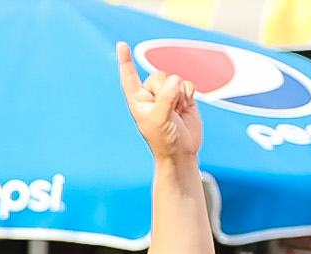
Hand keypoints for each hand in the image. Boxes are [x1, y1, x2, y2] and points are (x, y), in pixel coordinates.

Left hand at [118, 42, 202, 163]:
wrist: (181, 150)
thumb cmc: (163, 139)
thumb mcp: (160, 120)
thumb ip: (165, 99)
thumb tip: (174, 81)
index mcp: (137, 100)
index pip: (129, 78)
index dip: (125, 61)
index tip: (121, 45)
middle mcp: (151, 94)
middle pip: (159, 75)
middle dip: (166, 91)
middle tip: (167, 110)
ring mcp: (167, 93)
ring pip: (175, 78)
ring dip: (179, 95)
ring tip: (176, 112)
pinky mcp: (183, 94)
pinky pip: (188, 83)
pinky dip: (189, 94)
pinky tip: (185, 107)